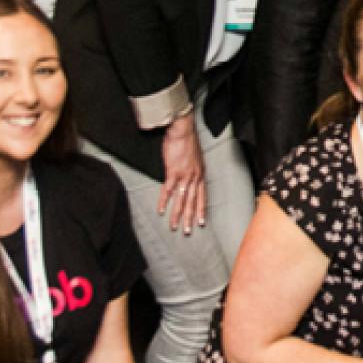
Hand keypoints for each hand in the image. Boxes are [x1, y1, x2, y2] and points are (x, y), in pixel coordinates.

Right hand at [158, 115, 206, 235]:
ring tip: (174, 227)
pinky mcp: (173, 172)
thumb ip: (193, 169)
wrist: (182, 130)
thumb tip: (189, 176)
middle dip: (189, 218)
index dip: (201, 210)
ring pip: (181, 200)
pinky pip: (168, 190)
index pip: (202, 197)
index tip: (201, 222)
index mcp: (200, 174)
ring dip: (177, 214)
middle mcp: (194, 177)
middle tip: (187, 232)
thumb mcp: (195, 158)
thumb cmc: (187, 141)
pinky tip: (161, 210)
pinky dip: (163, 201)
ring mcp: (184, 175)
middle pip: (192, 202)